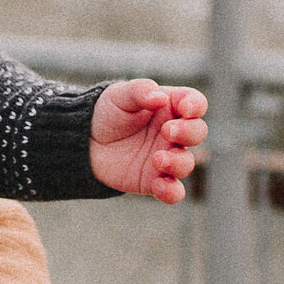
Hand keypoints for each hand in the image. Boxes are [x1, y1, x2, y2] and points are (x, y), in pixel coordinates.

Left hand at [89, 79, 207, 202]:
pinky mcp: (155, 180)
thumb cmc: (108, 113)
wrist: (86, 142)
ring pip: (187, 163)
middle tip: (166, 131)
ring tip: (157, 159)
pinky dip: (172, 192)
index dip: (196, 105)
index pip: (195, 103)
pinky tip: (158, 185)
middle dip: (188, 132)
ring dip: (178, 162)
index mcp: (169, 107)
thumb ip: (141, 91)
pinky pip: (174, 191)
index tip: (185, 109)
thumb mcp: (119, 95)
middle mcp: (173, 133)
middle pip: (198, 132)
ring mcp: (166, 157)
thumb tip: (160, 97)